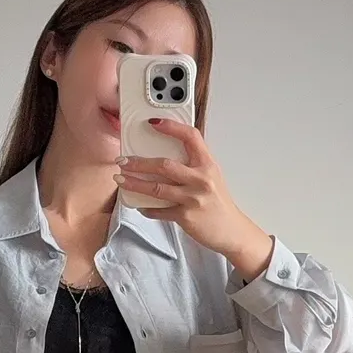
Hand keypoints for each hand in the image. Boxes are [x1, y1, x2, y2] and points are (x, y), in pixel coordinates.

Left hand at [113, 119, 270, 270]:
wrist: (231, 230)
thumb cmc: (218, 202)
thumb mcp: (212, 176)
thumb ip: (194, 164)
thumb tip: (167, 156)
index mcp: (207, 164)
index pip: (190, 136)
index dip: (172, 127)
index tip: (153, 123)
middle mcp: (201, 179)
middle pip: (164, 165)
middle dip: (139, 162)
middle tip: (123, 161)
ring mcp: (192, 198)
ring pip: (157, 188)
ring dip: (135, 183)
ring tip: (120, 179)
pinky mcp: (185, 217)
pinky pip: (160, 211)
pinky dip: (147, 209)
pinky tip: (139, 206)